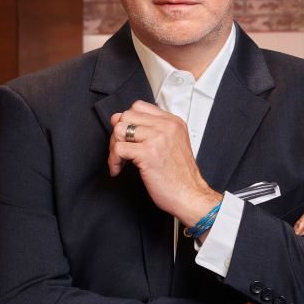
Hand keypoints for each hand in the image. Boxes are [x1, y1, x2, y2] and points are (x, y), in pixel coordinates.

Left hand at [108, 101, 220, 226]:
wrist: (190, 196)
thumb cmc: (181, 178)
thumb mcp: (174, 145)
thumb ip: (156, 133)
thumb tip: (126, 127)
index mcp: (173, 122)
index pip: (139, 107)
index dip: (128, 121)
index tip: (126, 137)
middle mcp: (166, 126)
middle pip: (126, 116)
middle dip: (117, 134)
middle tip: (120, 151)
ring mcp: (157, 138)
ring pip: (120, 129)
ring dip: (113, 147)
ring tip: (119, 160)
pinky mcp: (148, 153)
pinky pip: (118, 148)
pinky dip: (113, 160)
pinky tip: (118, 169)